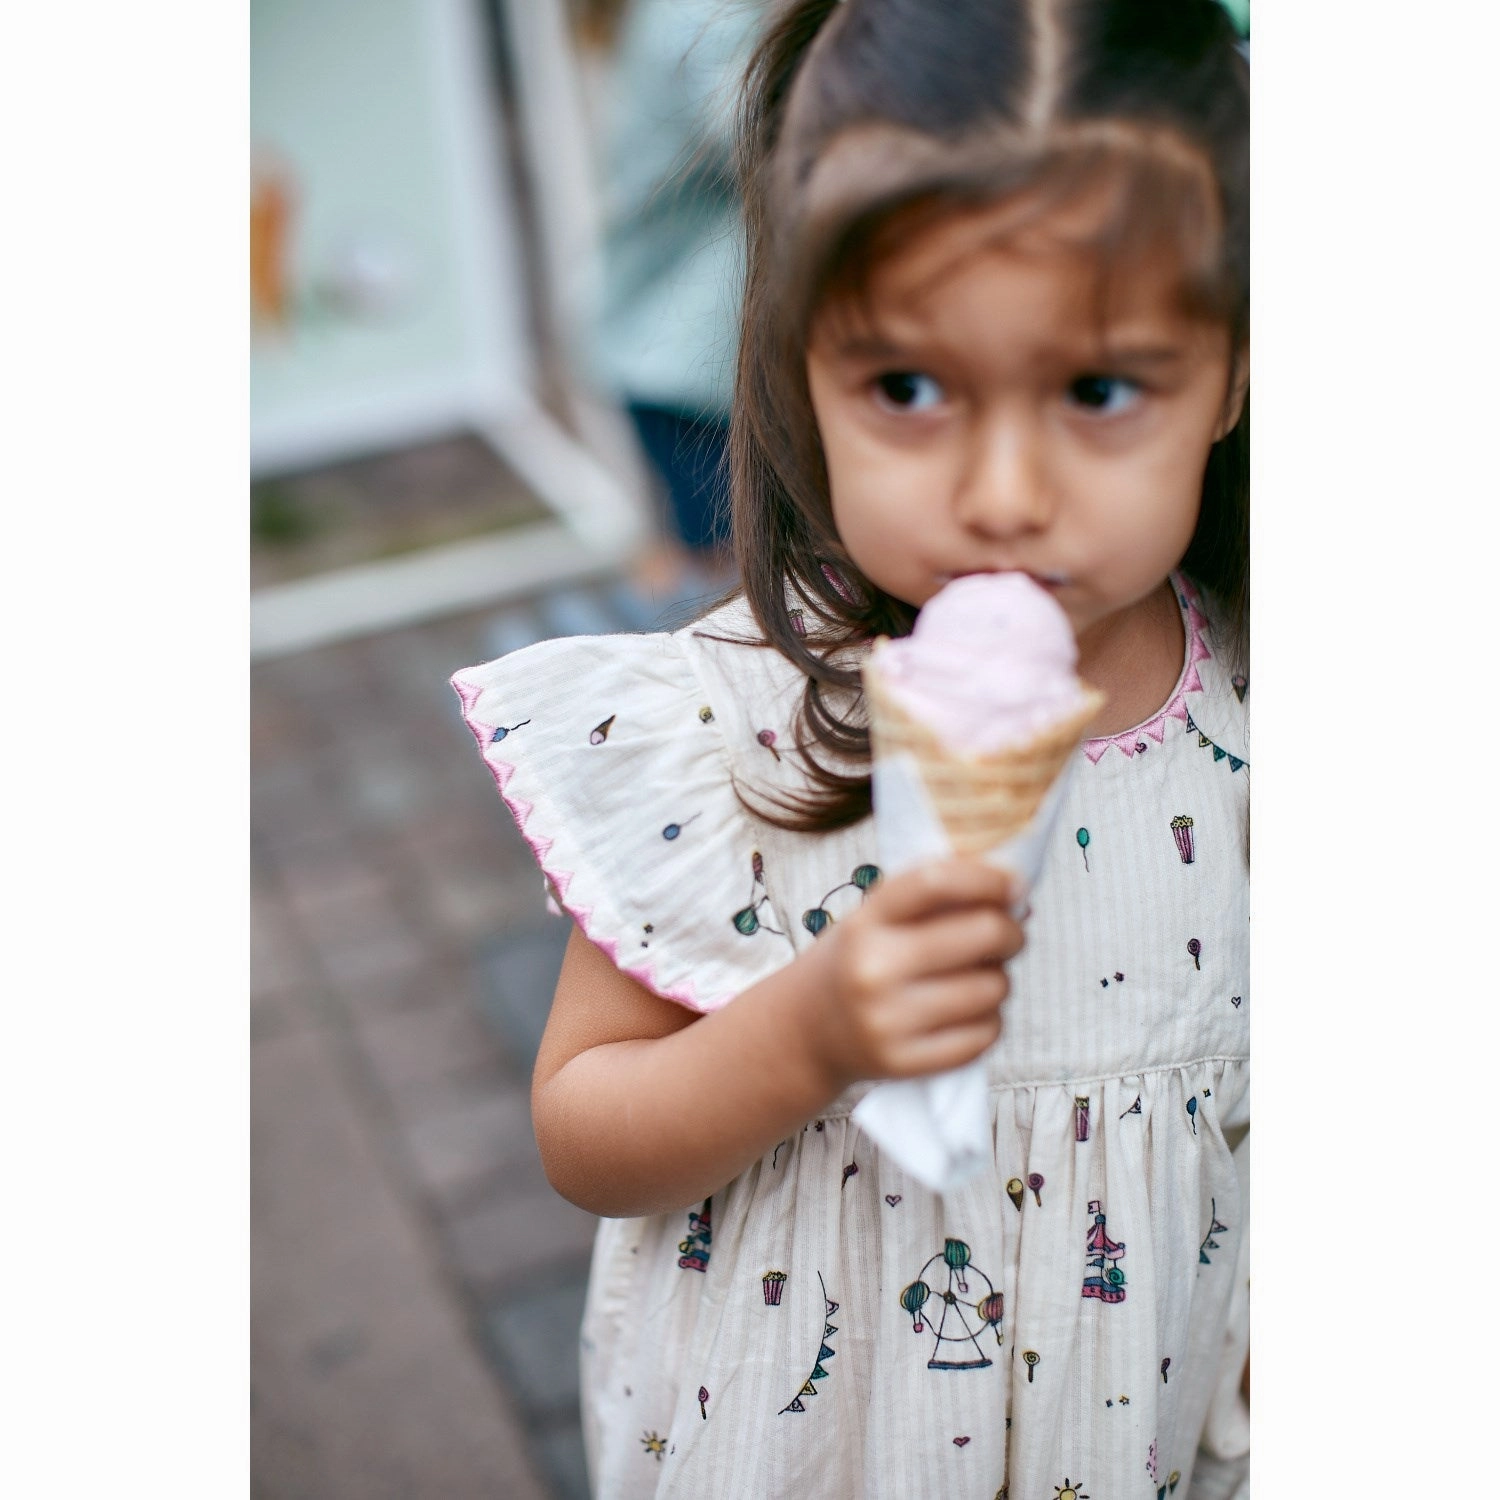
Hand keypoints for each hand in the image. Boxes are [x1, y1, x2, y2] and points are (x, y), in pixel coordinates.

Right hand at [801, 857, 1023, 1089]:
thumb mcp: (877, 917)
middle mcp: (873, 968)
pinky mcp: (905, 1063)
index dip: (989, 878)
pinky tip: (969, 1013)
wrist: (807, 1030)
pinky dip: (990, 1020)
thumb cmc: (859, 960)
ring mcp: (888, 1021)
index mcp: (867, 921)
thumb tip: (1017, 894)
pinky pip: (985, 1034)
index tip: (1014, 884)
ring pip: (993, 987)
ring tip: (978, 978)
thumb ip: (935, 898)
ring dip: (1000, 979)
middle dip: (1011, 931)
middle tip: (1009, 935)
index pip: (937, 882)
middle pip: (983, 933)